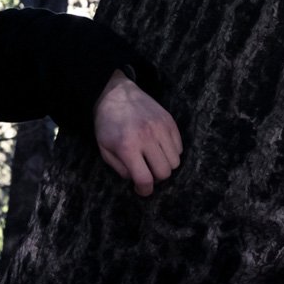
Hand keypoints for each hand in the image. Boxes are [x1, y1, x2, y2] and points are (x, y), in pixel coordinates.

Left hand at [94, 69, 182, 195]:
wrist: (116, 93)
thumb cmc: (107, 123)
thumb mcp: (104, 148)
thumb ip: (120, 169)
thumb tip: (137, 180)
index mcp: (127, 146)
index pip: (145, 179)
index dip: (145, 190)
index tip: (142, 189)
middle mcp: (147, 137)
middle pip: (164, 172)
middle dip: (155, 177)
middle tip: (146, 171)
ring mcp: (160, 127)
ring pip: (175, 162)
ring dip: (165, 165)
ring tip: (153, 158)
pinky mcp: (169, 120)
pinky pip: (179, 147)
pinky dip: (171, 152)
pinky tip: (158, 146)